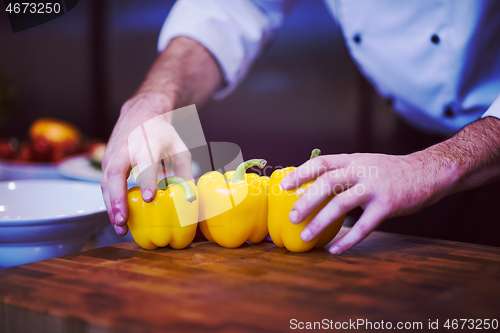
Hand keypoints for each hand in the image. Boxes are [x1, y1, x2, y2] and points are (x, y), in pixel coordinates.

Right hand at [101, 92, 192, 235]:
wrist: (142, 113)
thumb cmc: (163, 135)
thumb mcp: (180, 150)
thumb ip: (186, 174)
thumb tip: (191, 200)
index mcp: (149, 142)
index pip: (146, 161)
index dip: (146, 179)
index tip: (149, 198)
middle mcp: (126, 148)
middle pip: (115, 173)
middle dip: (117, 198)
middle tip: (123, 221)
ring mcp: (113, 154)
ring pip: (105, 182)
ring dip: (111, 206)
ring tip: (120, 228)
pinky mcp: (106, 162)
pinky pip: (105, 184)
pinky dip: (110, 202)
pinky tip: (119, 218)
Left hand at [280, 153, 449, 253]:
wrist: (428, 172)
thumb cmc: (389, 171)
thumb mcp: (364, 162)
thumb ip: (342, 172)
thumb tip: (313, 186)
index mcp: (352, 160)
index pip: (320, 163)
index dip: (300, 174)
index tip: (283, 187)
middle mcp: (361, 170)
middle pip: (327, 183)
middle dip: (306, 201)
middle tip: (292, 218)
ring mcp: (375, 187)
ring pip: (341, 204)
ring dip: (321, 222)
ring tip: (306, 237)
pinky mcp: (388, 205)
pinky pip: (364, 226)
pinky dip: (348, 239)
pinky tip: (336, 250)